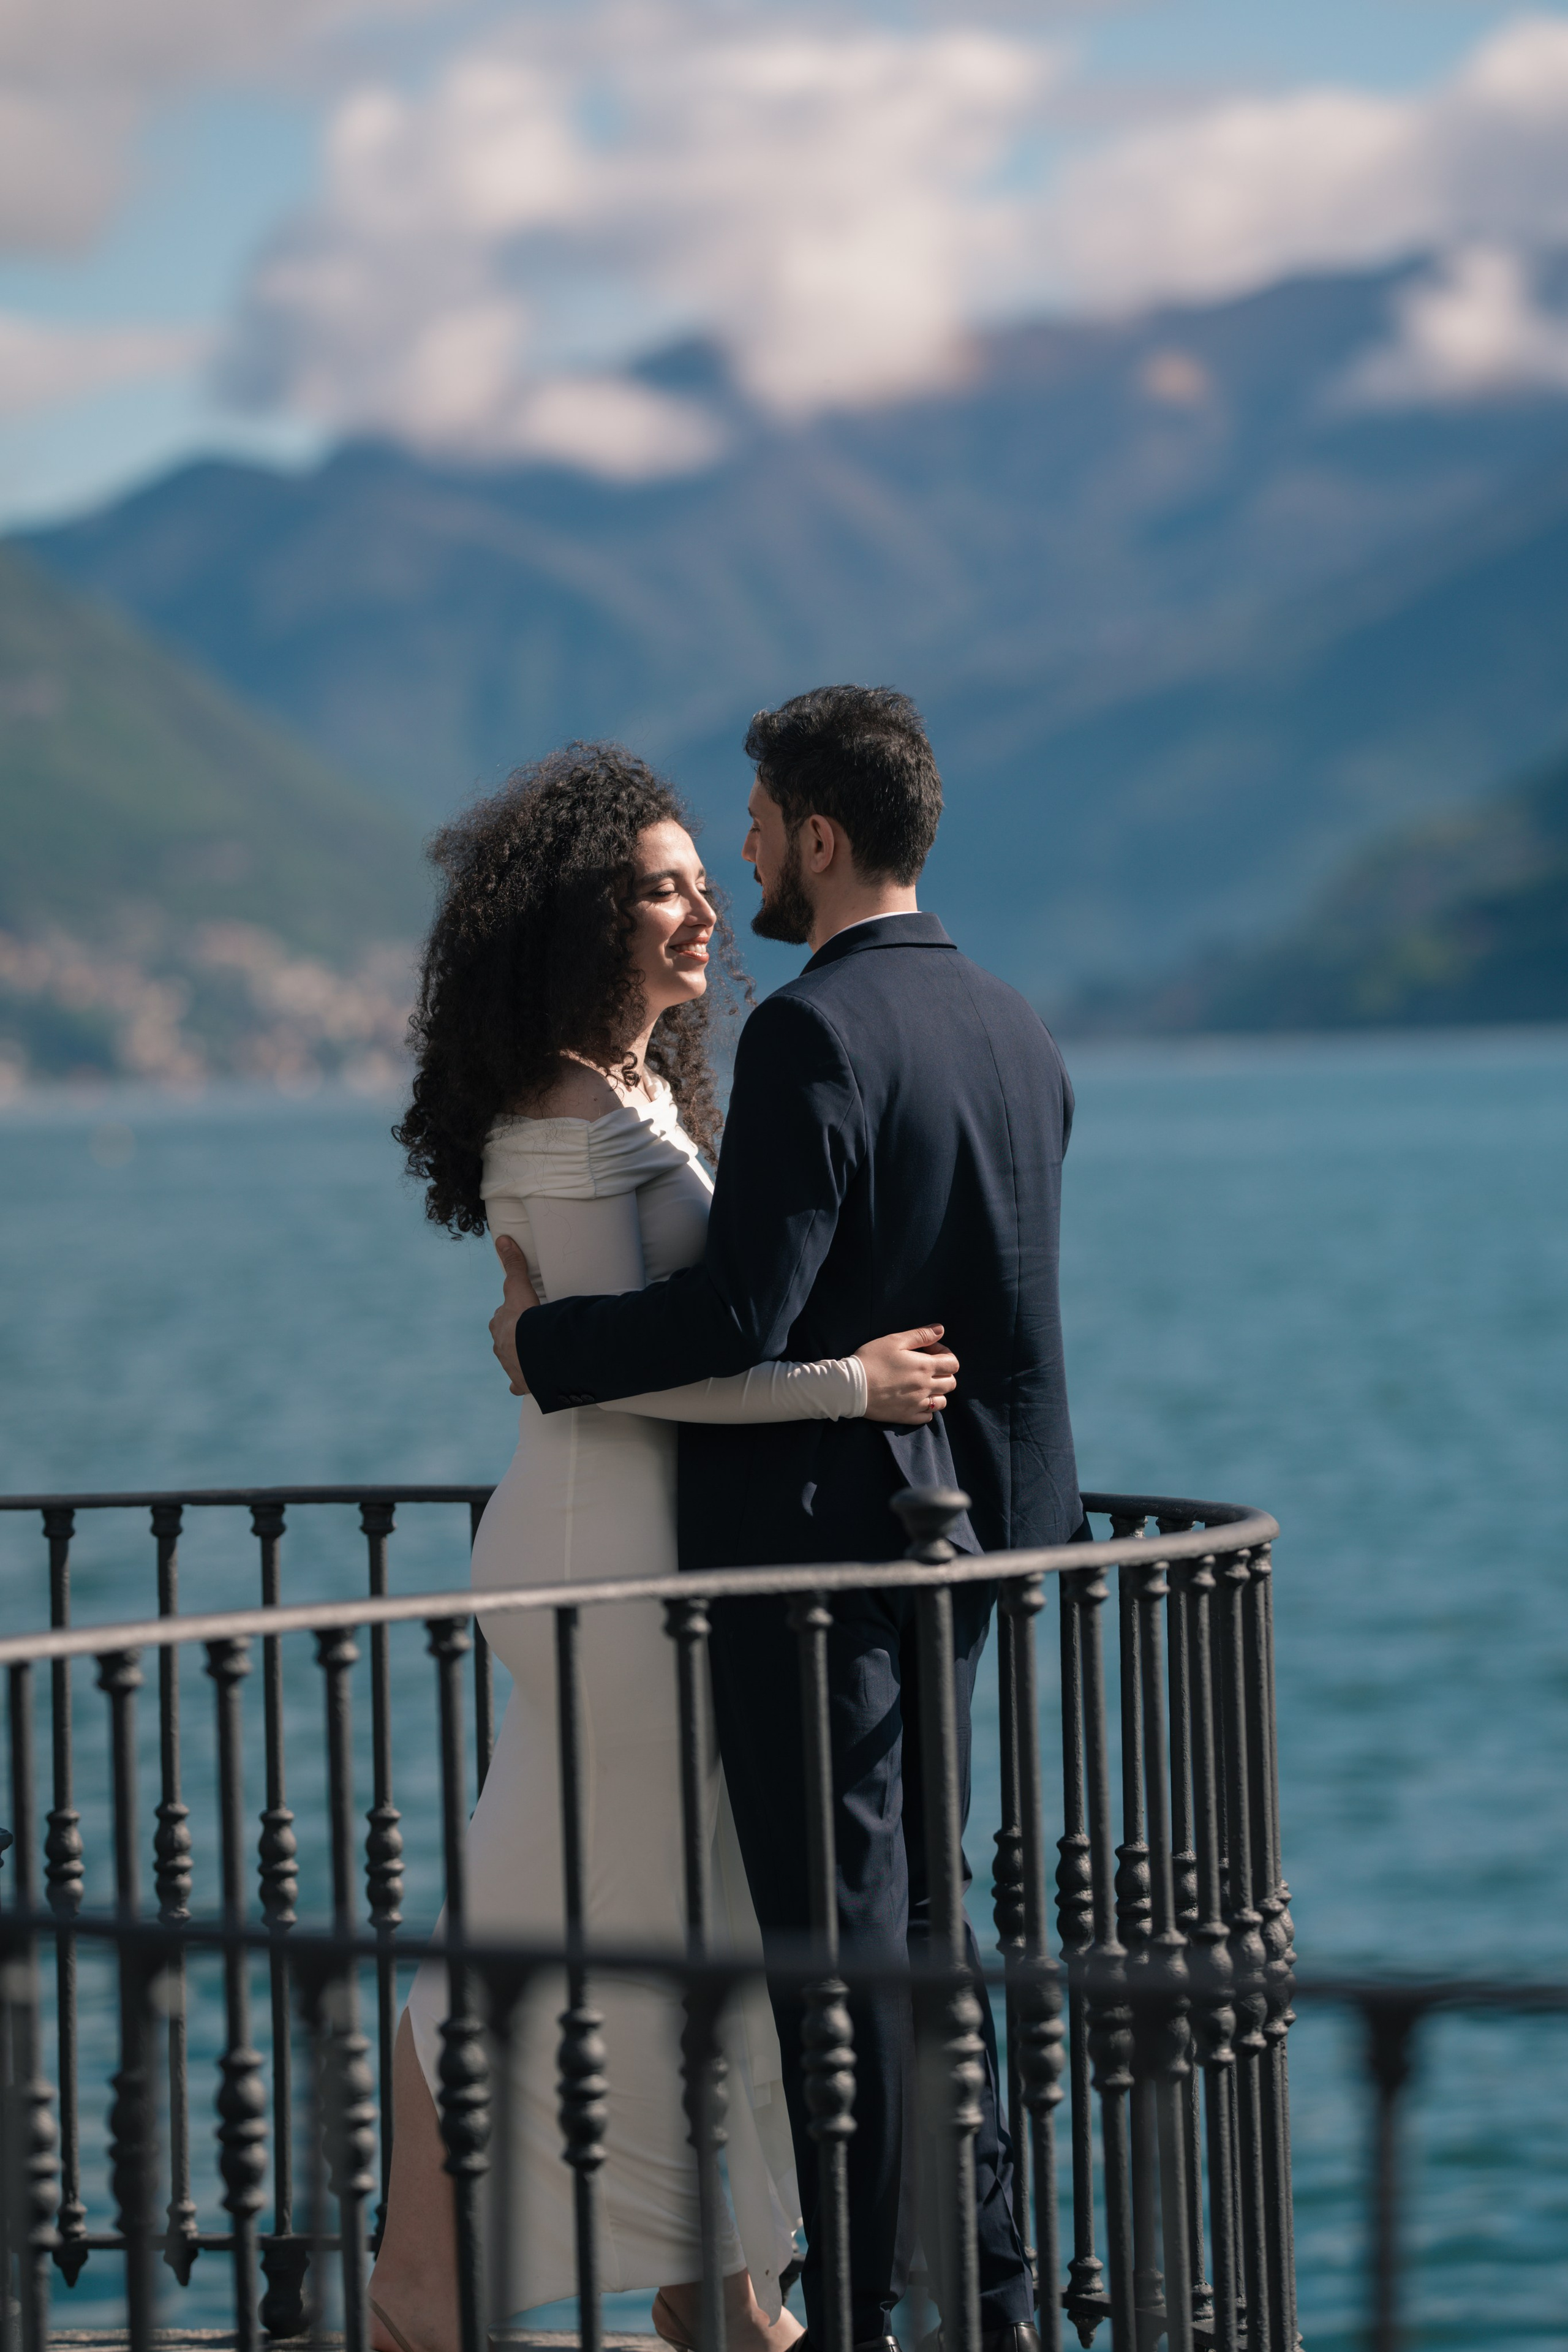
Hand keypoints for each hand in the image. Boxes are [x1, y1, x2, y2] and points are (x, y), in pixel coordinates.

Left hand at [489, 1235, 538, 1394]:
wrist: (532, 1352)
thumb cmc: (526, 1320)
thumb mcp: (519, 1288)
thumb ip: (513, 1264)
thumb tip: (501, 1238)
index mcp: (499, 1325)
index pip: (502, 1317)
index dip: (511, 1315)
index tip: (521, 1314)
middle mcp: (500, 1345)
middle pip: (505, 1338)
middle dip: (514, 1337)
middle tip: (530, 1333)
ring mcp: (509, 1365)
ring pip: (511, 1359)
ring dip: (520, 1357)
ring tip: (534, 1355)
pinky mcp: (520, 1382)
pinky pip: (517, 1384)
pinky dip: (521, 1384)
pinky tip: (524, 1384)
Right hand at [854, 1326, 958, 1424]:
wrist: (851, 1386)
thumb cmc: (871, 1360)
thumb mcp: (894, 1340)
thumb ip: (920, 1335)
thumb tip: (940, 1330)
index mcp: (924, 1366)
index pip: (953, 1363)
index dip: (946, 1355)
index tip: (930, 1352)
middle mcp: (925, 1387)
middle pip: (951, 1383)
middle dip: (944, 1373)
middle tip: (926, 1368)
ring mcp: (917, 1404)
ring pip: (942, 1402)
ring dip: (937, 1392)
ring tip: (922, 1385)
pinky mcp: (907, 1417)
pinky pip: (928, 1416)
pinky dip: (926, 1409)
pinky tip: (915, 1400)